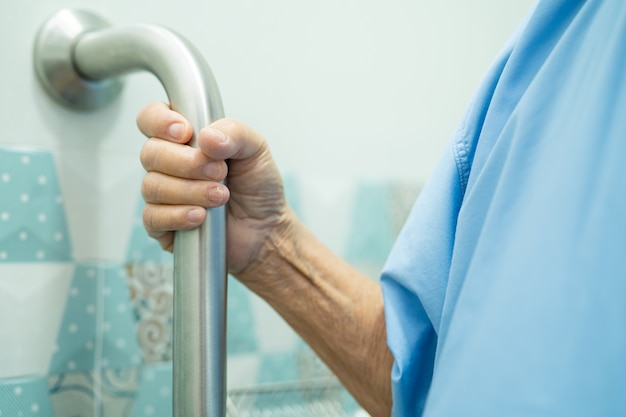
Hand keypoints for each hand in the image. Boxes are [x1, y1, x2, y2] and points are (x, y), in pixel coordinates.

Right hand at [137, 102, 289, 276]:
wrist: (267, 229)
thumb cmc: (257, 187)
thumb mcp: (256, 150)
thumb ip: (234, 133)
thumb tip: (206, 136)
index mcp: (185, 138)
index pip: (151, 118)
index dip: (160, 121)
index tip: (186, 133)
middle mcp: (168, 164)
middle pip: (150, 153)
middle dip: (187, 163)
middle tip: (219, 172)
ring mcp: (163, 196)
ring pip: (152, 186)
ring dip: (190, 191)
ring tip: (221, 197)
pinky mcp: (163, 226)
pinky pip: (152, 217)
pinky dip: (178, 215)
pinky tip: (200, 217)